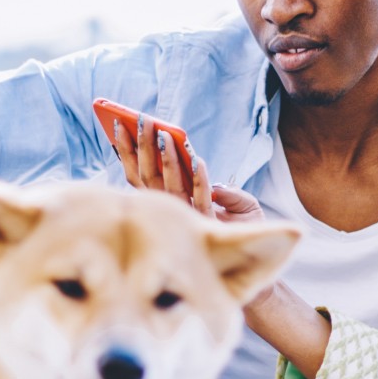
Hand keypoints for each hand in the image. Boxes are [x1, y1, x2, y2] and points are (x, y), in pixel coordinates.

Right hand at [111, 118, 264, 225]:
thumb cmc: (244, 230)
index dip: (127, 153)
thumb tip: (204, 168)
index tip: (118, 125)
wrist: (259, 258)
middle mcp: (173, 212)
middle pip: (148, 177)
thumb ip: (222, 186)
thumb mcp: (238, 203)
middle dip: (142, 147)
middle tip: (138, 120)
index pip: (140, 176)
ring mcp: (187, 219)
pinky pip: (199, 197)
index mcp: (169, 205)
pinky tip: (195, 158)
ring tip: (163, 132)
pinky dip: (197, 177)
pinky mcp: (207, 226)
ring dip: (165, 158)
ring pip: (168, 186)